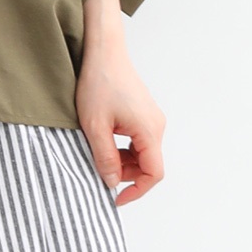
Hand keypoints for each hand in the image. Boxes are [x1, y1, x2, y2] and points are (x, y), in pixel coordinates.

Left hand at [75, 0, 166, 207]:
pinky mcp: (143, 116)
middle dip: (125, 177)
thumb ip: (105, 158)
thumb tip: (113, 183)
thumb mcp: (95, 127)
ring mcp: (151, 120)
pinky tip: (104, 144)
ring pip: (142, 156)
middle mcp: (156, 126)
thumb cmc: (99, 83)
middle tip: (99, 173)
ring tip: (97, 155)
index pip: (154, 173)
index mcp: (149, 130)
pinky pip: (137, 143)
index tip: (116, 198)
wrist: (103, 52)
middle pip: (148, 166)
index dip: (137, 191)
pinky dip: (122, 151)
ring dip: (122, 164)